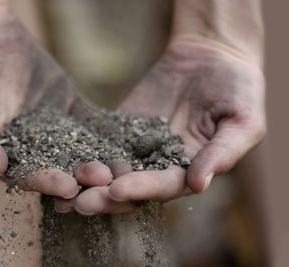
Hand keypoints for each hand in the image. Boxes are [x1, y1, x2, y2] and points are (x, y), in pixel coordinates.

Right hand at [0, 5, 111, 199]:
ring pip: (77, 149)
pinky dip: (105, 132)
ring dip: (99, 159)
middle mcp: (28, 145)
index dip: (45, 182)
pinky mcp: (67, 107)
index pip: (25, 174)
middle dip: (80, 175)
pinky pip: (88, 122)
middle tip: (104, 180)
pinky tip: (125, 141)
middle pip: (58, 166)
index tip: (67, 187)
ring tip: (122, 168)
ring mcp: (50, 127)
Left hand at [56, 37, 265, 213]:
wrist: (211, 57)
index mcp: (188, 170)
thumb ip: (221, 153)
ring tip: (62, 190)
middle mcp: (159, 164)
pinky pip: (101, 140)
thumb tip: (199, 185)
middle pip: (130, 187)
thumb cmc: (237, 90)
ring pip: (110, 169)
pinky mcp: (121, 128)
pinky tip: (60, 159)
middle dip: (105, 196)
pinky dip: (83, 151)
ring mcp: (137, 147)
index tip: (117, 190)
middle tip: (79, 202)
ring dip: (88, 181)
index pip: (162, 187)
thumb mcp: (241, 121)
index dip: (141, 190)